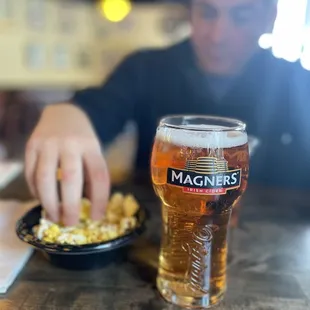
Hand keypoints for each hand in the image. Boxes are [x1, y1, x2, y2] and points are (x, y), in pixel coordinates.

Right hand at [25, 103, 109, 225]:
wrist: (64, 114)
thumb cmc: (82, 139)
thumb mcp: (94, 152)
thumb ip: (92, 175)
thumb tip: (89, 207)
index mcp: (91, 146)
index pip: (98, 176)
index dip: (99, 199)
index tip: (96, 217)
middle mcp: (70, 143)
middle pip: (70, 178)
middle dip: (70, 206)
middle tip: (70, 223)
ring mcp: (48, 143)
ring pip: (45, 178)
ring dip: (49, 202)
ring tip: (54, 216)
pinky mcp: (31, 145)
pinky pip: (30, 173)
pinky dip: (35, 191)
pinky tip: (42, 201)